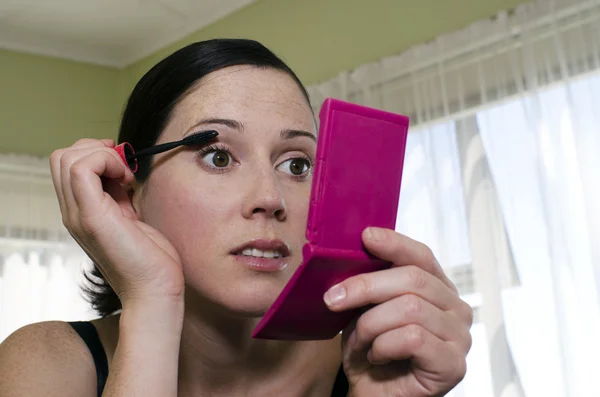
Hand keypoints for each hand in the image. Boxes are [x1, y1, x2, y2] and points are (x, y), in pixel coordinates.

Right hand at [50, 139, 183, 306]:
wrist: (154, 289)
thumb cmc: (150, 258)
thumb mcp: (130, 216)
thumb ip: (118, 194)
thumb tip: (120, 167)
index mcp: (81, 211)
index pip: (67, 165)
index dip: (96, 154)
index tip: (124, 167)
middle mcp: (73, 212)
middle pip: (62, 157)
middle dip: (97, 149)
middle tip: (124, 168)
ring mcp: (78, 215)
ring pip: (67, 158)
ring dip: (103, 155)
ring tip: (126, 176)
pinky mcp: (92, 216)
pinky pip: (81, 168)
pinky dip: (107, 162)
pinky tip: (126, 180)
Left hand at [324, 227, 472, 396]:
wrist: (373, 396)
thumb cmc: (371, 352)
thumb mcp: (365, 308)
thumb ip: (370, 281)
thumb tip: (356, 248)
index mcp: (437, 289)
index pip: (422, 255)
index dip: (394, 243)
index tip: (365, 237)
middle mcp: (456, 309)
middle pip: (413, 279)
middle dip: (365, 286)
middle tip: (333, 299)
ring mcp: (459, 337)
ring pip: (410, 308)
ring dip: (371, 325)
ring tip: (360, 341)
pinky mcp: (453, 364)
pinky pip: (412, 338)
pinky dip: (383, 346)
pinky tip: (376, 356)